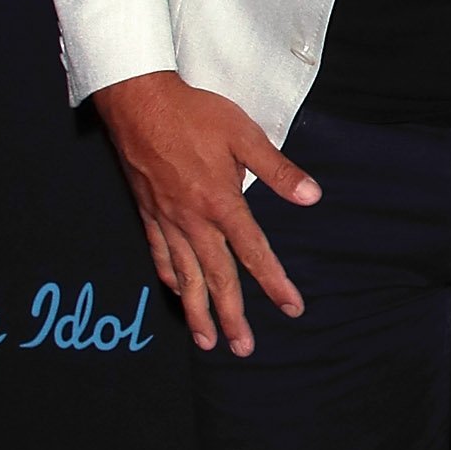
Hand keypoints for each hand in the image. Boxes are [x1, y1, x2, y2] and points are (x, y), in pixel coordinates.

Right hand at [92, 70, 319, 355]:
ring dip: (197, 311)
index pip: (254, 252)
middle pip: (216, 278)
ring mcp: (167, 220)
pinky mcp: (147, 213)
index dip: (275, 283)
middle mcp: (193, 220)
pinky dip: (169, 278)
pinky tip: (176, 292)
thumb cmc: (194, 114)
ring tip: (207, 341)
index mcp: (221, 202)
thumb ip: (278, 170)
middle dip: (231, 316)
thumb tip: (312, 197)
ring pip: (184, 276)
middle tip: (243, 348)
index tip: (292, 308)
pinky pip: (159, 255)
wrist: (138, 100)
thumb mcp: (244, 134)